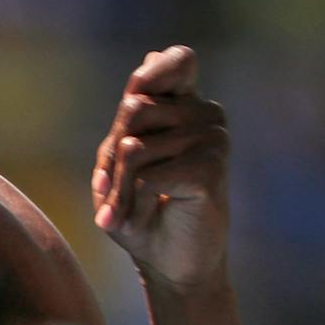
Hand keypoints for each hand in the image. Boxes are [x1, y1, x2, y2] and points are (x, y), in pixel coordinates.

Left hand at [90, 45, 231, 291]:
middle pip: (133, 109)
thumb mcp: (119, 162)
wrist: (169, 262)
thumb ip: (126, 120)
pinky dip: (129, 200)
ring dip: (117, 185)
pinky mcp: (210, 169)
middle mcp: (205, 116)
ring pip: (133, 146)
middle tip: (114, 187)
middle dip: (111, 154)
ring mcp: (213, 140)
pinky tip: (142, 215)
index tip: (134, 97)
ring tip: (129, 207)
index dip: (151, 75)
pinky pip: (146, 174)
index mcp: (185, 107)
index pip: (178, 61)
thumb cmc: (142, 211)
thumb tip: (146, 69)